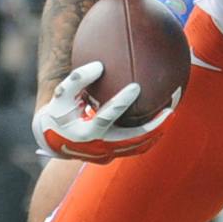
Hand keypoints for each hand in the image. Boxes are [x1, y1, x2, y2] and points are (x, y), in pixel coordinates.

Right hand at [37, 60, 177, 162]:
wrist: (52, 140)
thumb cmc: (58, 112)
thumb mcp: (61, 94)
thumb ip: (78, 79)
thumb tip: (101, 65)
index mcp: (84, 132)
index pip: (106, 117)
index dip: (121, 103)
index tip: (136, 86)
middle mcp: (98, 146)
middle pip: (131, 139)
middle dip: (152, 126)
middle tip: (169, 110)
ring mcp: (106, 154)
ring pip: (137, 146)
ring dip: (155, 132)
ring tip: (170, 115)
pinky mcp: (111, 156)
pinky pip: (134, 147)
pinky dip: (148, 136)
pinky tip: (160, 122)